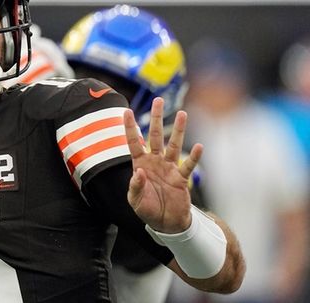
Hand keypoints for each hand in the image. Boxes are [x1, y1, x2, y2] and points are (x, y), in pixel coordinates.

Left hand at [124, 97, 202, 232]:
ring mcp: (169, 168)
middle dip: (156, 118)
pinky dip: (194, 157)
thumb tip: (139, 172)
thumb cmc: (148, 210)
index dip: (130, 128)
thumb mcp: (135, 201)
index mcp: (140, 164)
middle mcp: (155, 162)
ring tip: (183, 114)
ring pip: (174, 145)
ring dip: (178, 130)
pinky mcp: (182, 178)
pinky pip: (188, 165)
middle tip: (158, 100)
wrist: (166, 224)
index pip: (133, 142)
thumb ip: (136, 186)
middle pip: (155, 136)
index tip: (126, 111)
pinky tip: (199, 146)